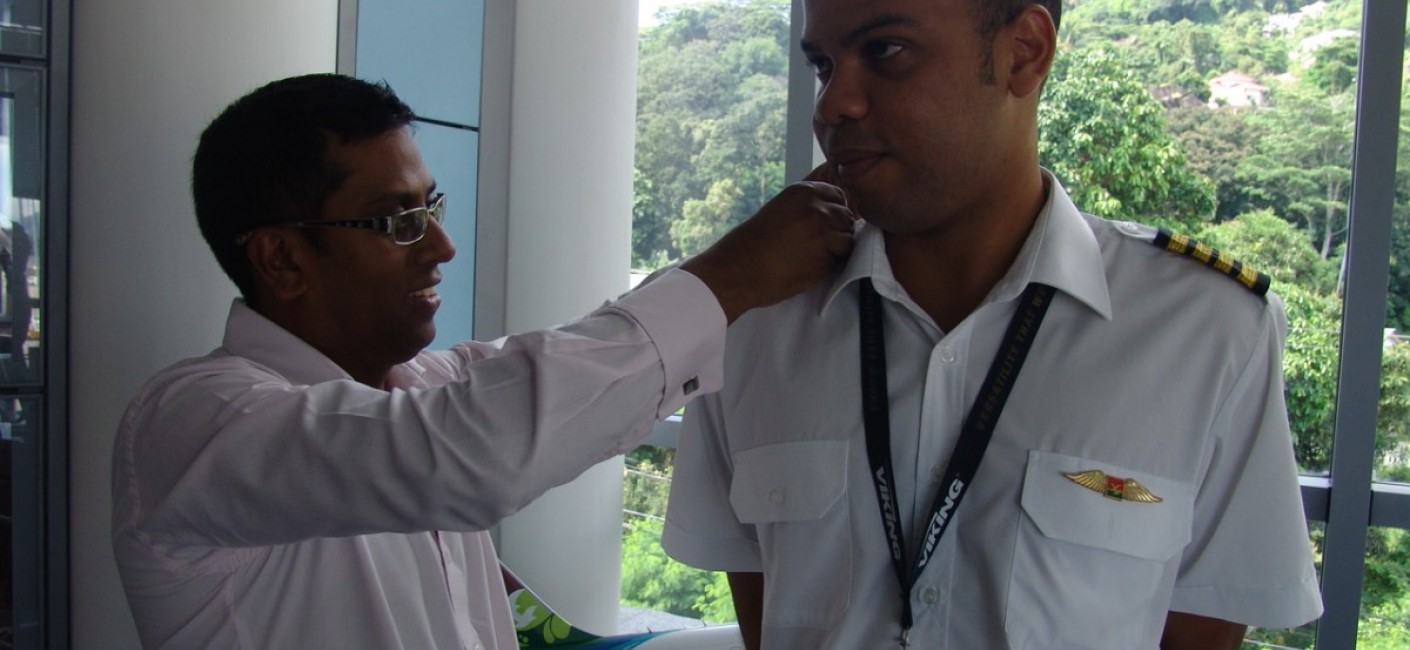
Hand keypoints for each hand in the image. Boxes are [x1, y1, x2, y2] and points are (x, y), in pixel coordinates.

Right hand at [682, 178, 855, 323]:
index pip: (838, 196)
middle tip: (816, 247)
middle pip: (846, 217)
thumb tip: (831, 218)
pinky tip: (810, 266)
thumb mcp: (780, 212)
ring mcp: (824, 229)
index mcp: (803, 191)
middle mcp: (816, 206)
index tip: (822, 227)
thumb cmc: (752, 245)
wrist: (738, 269)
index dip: (834, 214)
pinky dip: (831, 264)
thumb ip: (806, 210)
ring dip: (837, 249)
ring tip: (812, 257)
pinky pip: (842, 258)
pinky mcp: (827, 254)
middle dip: (837, 232)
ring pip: (848, 238)